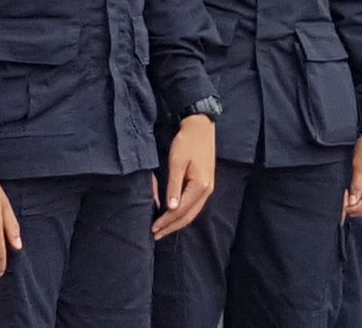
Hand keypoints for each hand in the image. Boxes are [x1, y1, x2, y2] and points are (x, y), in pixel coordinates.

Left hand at [152, 115, 215, 240]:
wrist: (201, 126)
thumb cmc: (187, 142)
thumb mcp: (177, 163)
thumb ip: (173, 187)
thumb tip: (171, 208)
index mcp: (200, 185)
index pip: (181, 210)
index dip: (166, 221)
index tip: (152, 228)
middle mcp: (207, 189)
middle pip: (189, 215)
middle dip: (172, 226)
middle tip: (156, 235)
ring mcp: (209, 186)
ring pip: (193, 211)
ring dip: (178, 222)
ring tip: (164, 228)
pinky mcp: (206, 183)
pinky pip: (195, 204)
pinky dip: (185, 213)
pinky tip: (175, 214)